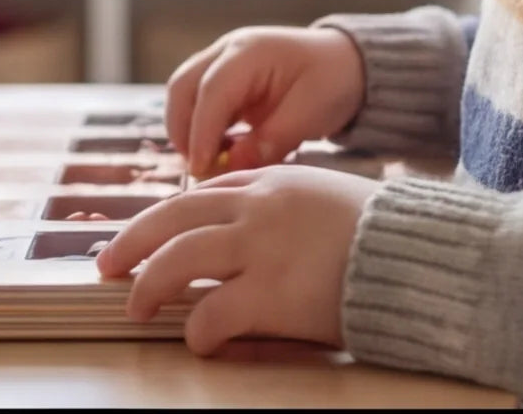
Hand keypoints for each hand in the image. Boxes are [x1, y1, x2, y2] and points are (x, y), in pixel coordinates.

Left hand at [95, 164, 378, 353]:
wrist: (414, 254)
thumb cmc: (379, 230)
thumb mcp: (324, 194)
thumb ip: (282, 203)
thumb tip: (245, 225)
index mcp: (270, 182)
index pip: (201, 193)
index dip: (164, 216)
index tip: (145, 234)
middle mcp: (257, 209)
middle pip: (173, 217)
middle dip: (132, 241)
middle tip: (108, 263)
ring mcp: (260, 249)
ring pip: (178, 259)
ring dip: (148, 285)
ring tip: (134, 305)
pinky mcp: (271, 294)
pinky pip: (212, 313)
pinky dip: (197, 330)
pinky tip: (199, 340)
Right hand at [166, 26, 365, 178]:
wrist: (347, 63)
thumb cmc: (332, 81)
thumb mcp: (310, 113)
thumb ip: (271, 140)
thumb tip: (232, 166)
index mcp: (251, 52)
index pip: (212, 90)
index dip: (201, 131)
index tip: (199, 168)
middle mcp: (228, 51)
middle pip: (183, 86)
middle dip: (182, 130)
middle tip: (197, 168)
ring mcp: (222, 62)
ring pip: (184, 93)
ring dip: (188, 130)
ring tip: (209, 163)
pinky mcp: (224, 79)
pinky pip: (198, 102)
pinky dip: (201, 128)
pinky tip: (220, 152)